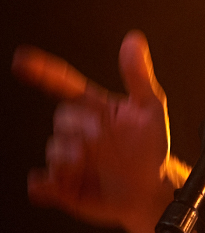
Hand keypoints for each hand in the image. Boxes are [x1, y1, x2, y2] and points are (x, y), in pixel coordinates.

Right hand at [13, 31, 174, 229]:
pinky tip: (56, 184)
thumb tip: (134, 41)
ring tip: (88, 161)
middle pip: (61, 119)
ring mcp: (69, 158)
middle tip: (98, 136)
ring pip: (53, 151)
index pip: (63, 85)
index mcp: (93, 109)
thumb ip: (138, 76)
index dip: (42, 71)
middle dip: (77, 126)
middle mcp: (78, 131)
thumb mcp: (150, 109)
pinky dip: (44, 185)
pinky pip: (42, 183)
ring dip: (67, 156)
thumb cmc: (151, 149)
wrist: (152, 191)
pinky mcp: (64, 185)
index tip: (22, 60)